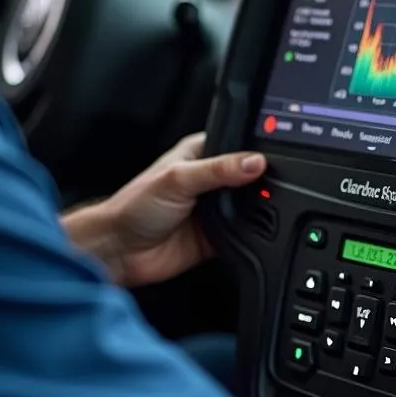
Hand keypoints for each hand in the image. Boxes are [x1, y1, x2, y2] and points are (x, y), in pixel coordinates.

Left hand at [100, 133, 265, 286]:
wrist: (120, 250)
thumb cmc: (134, 206)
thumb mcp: (178, 179)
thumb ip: (218, 169)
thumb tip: (254, 162)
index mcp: (200, 155)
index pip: (238, 146)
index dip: (256, 151)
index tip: (275, 159)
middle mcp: (210, 180)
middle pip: (248, 178)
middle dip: (260, 184)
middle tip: (273, 187)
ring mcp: (215, 208)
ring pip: (250, 207)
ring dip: (257, 210)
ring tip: (266, 209)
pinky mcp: (218, 235)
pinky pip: (245, 234)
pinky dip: (252, 234)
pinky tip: (255, 231)